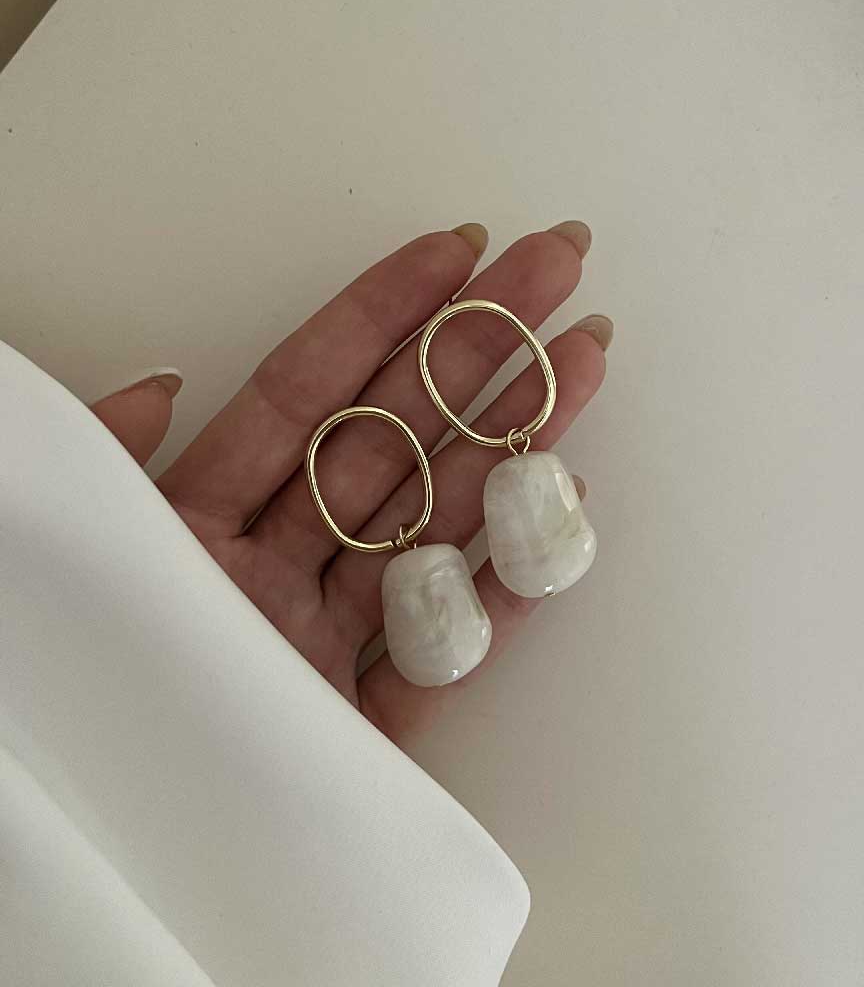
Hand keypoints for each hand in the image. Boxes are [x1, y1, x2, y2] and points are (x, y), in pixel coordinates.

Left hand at [92, 225, 610, 740]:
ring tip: (588, 358)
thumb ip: (107, 459)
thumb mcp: (81, 549)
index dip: (382, 315)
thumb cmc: (83, 687)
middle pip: (396, 438)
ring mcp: (333, 642)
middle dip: (482, 347)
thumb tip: (167, 380)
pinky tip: (565, 500)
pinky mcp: (368, 727)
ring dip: (519, 439)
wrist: (112, 837)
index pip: (304, 391)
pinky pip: (453, 652)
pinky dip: (511, 585)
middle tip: (558, 268)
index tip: (456, 251)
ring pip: (441, 523)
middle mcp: (277, 568)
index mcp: (198, 523)